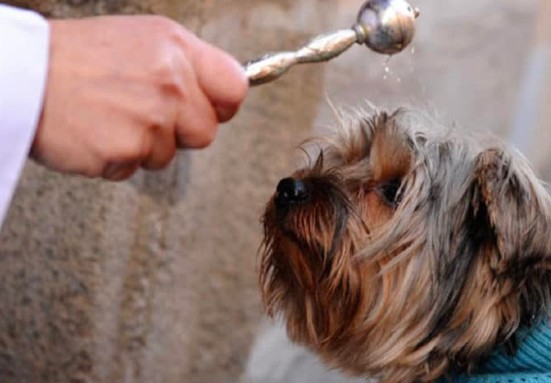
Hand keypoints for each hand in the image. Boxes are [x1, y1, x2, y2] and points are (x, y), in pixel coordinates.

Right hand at [32, 15, 247, 179]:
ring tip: (110, 117)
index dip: (222, 105)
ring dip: (144, 146)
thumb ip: (184, 65)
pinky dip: (117, 159)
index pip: (234, 88)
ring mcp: (150, 119)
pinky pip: (136, 168)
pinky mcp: (126, 150)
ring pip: (169, 155)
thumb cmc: (77, 58)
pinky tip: (96, 133)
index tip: (209, 109)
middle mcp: (170, 83)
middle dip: (179, 132)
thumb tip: (218, 92)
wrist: (22, 75)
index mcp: (177, 49)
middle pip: (206, 132)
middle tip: (143, 114)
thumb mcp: (141, 40)